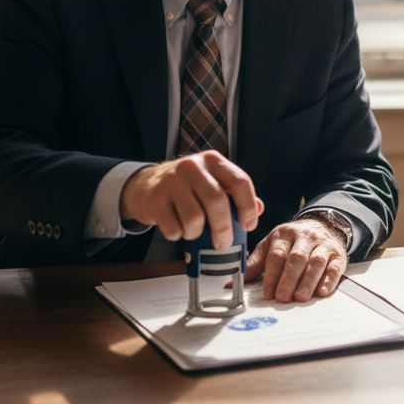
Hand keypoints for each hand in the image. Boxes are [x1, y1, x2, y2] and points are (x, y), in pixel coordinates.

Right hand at [119, 151, 262, 249]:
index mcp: (212, 161)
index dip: (248, 207)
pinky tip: (177, 228)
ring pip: (195, 218)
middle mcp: (192, 166)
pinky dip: (178, 235)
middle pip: (217, 201)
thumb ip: (235, 194)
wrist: (145, 185)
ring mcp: (171, 180)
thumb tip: (259, 209)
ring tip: (193, 232)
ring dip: (196, 233)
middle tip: (223, 243)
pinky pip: (174, 227)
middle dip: (224, 229)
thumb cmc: (185, 187)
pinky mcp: (154, 197)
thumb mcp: (212, 182)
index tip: (248, 225)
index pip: (240, 181)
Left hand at [245, 217, 348, 302]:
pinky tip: (322, 292)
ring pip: (315, 262)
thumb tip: (232, 284)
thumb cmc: (293, 241)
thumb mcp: (272, 245)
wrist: (323, 225)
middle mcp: (304, 237)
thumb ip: (256, 263)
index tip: (267, 293)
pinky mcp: (337, 254)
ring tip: (300, 297)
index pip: (276, 255)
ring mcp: (322, 244)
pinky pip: (334, 266)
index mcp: (283, 234)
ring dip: (307, 281)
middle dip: (288, 279)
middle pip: (296, 258)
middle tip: (282, 297)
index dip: (271, 275)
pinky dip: (329, 280)